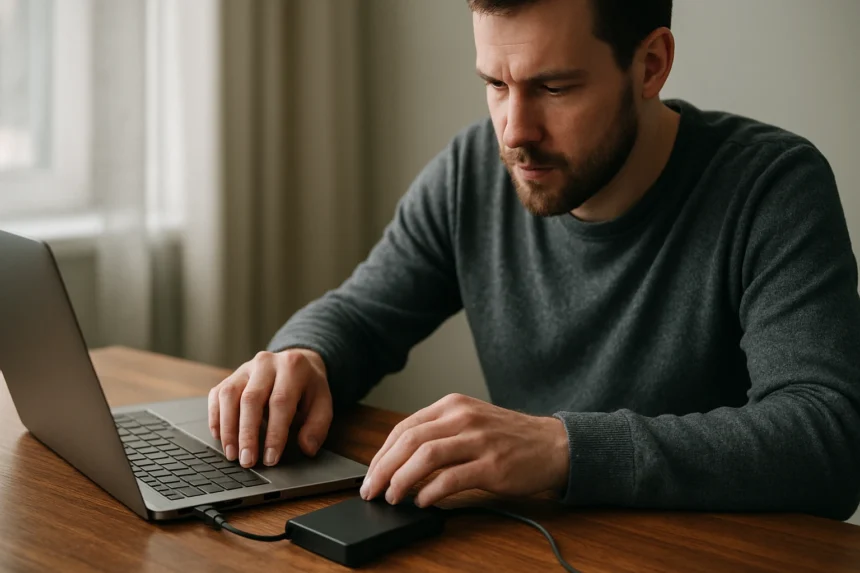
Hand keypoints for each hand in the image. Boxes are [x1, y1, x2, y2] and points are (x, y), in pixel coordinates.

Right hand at [208, 349, 332, 467]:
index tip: (271, 459)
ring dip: (228, 428)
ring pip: (229, 395)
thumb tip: (307, 448)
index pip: (280, 402)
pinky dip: (216, 417)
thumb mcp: (323, 403)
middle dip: (247, 434)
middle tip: (247, 461)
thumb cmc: (309, 388)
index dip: (274, 433)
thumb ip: (317, 426)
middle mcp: (266, 363)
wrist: (297, 362)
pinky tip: (220, 437)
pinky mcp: (232, 375)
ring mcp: (246, 368)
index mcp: (293, 367)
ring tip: (232, 453)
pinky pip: (217, 394)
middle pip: (251, 399)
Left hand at [360, 393, 569, 507]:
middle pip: (409, 440)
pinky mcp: (492, 465)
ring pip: (425, 456)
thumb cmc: (509, 437)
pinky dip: (430, 492)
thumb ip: (439, 433)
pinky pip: (451, 479)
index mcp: (452, 405)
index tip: (371, 473)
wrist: (553, 445)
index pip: (404, 427)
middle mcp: (463, 417)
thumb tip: (399, 461)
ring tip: (392, 497)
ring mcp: (478, 440)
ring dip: (401, 480)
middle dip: (383, 468)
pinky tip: (422, 502)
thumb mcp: (471, 421)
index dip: (382, 453)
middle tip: (370, 490)